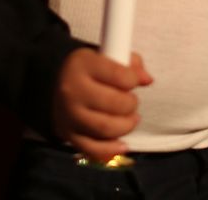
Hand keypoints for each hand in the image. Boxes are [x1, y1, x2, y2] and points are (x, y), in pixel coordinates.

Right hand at [52, 48, 152, 163]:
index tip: (133, 81)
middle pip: (114, 104)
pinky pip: (93, 148)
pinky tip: (122, 144)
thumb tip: (147, 80)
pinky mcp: (67, 134)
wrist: (60, 85)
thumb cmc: (91, 70)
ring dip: (126, 125)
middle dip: (131, 104)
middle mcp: (72, 89)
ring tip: (130, 119)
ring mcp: (68, 114)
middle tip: (132, 102)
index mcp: (82, 64)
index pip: (119, 75)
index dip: (133, 79)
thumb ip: (131, 65)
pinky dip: (112, 149)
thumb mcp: (108, 57)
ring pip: (106, 128)